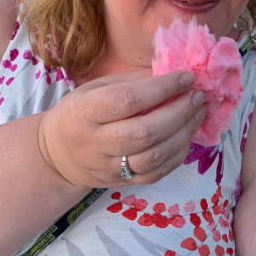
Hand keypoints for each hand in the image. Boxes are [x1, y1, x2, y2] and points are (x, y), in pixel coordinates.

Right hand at [38, 69, 205, 187]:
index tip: (186, 77)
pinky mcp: (120, 183)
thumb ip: (132, 81)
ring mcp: (108, 167)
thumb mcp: (95, 88)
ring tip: (198, 113)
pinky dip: (177, 154)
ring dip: (184, 133)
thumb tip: (171, 72)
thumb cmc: (80, 112)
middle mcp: (95, 142)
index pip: (128, 100)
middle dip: (179, 112)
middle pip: (145, 132)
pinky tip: (186, 135)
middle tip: (197, 96)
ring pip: (153, 156)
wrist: (56, 155)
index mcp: (85, 111)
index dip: (162, 88)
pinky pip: (156, 173)